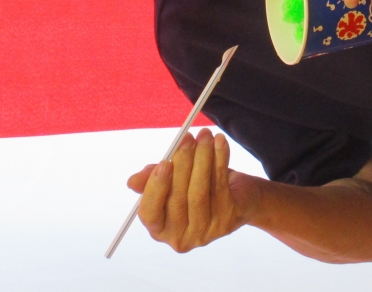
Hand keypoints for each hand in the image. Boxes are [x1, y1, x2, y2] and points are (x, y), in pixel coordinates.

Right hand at [129, 129, 257, 252]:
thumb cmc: (196, 186)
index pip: (150, 214)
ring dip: (202, 157)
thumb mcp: (172, 181)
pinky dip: (220, 159)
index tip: (164, 162)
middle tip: (187, 137)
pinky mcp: (227, 219)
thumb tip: (132, 181)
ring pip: (199, 191)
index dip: (155, 188)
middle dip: (182, 163)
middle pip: (177, 198)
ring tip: (205, 134)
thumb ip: (152, 180)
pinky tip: (220, 142)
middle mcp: (181, 236)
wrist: (239, 196)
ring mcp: (205, 231)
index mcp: (161, 229)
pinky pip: (220, 185)